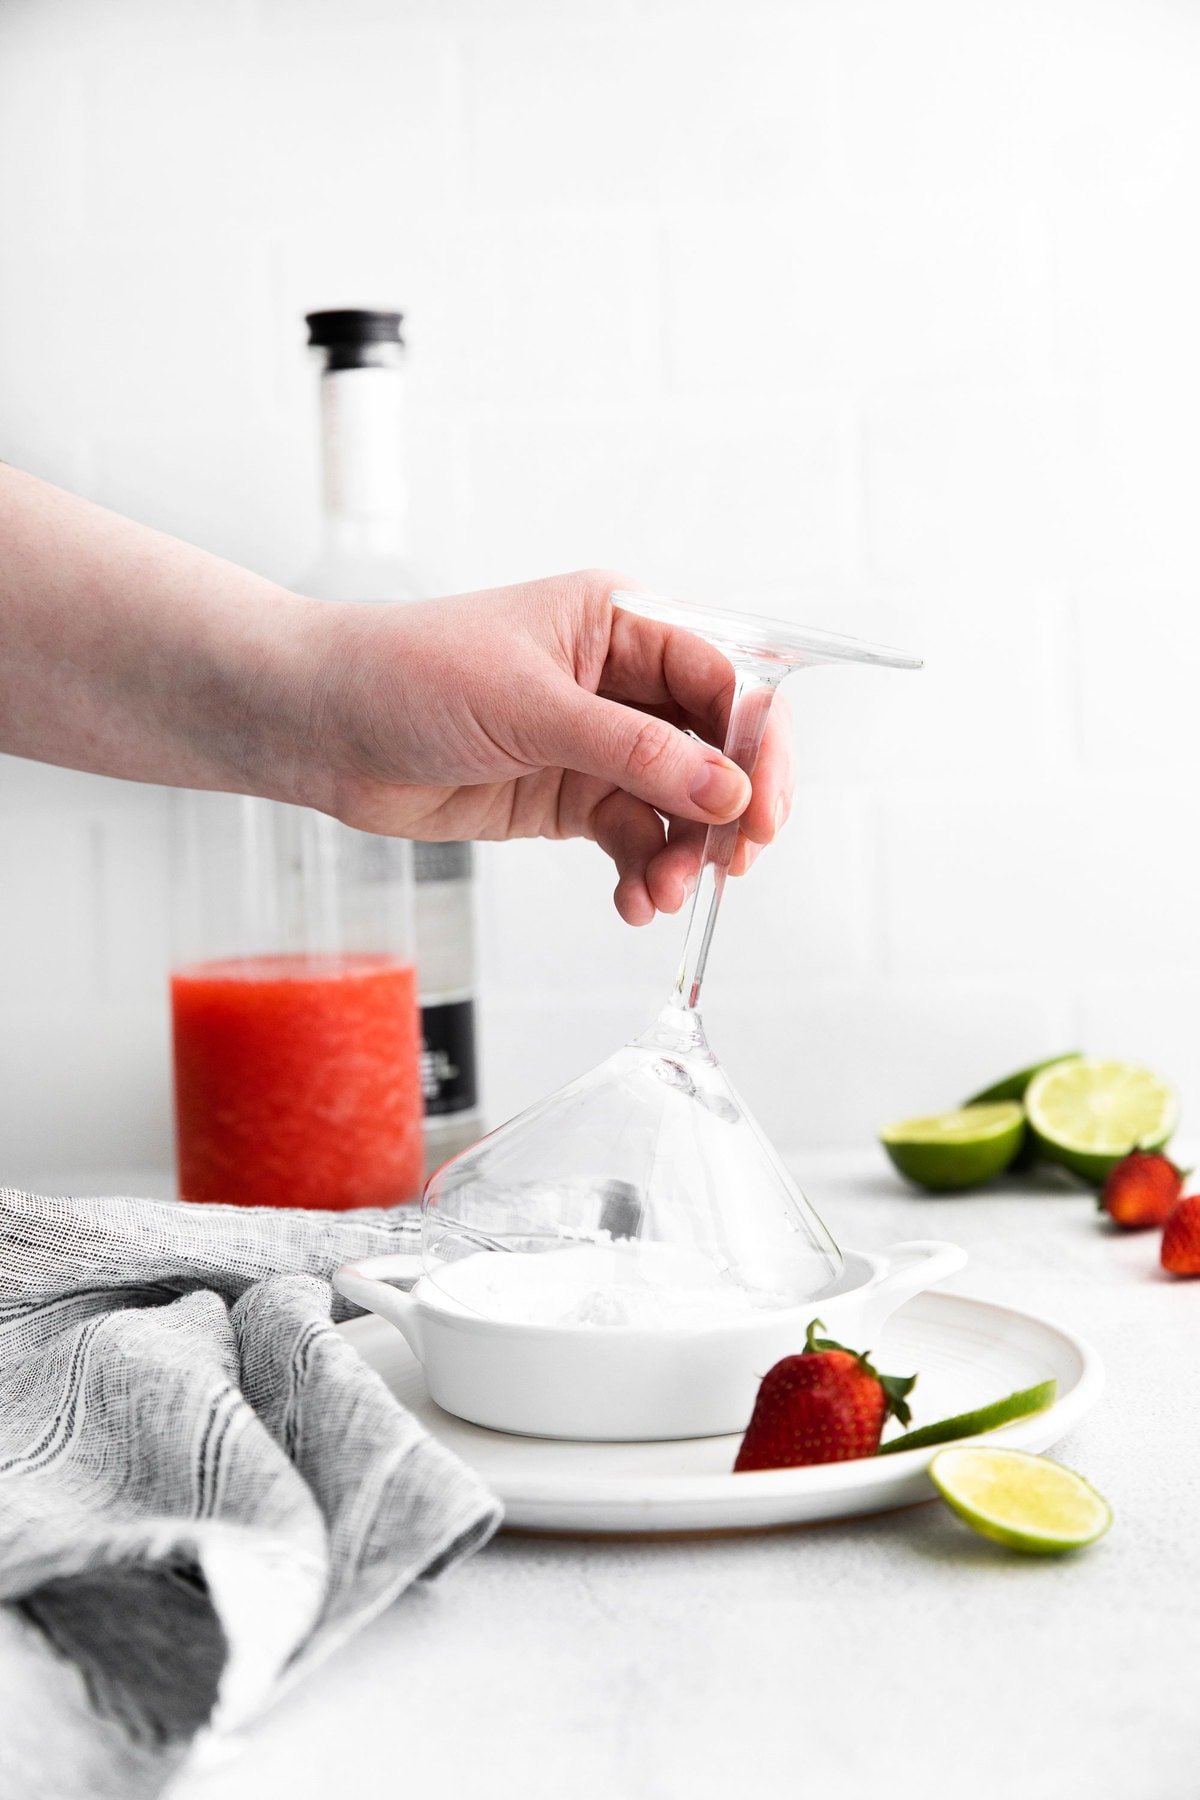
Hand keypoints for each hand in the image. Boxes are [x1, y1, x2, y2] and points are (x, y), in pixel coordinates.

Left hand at [311, 570, 793, 923]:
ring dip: (683, 854)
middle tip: (734, 865)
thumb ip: (634, 751)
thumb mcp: (530, 708)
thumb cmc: (407, 676)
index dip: (754, 745)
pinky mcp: (567, 797)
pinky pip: (632, 838)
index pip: (723, 679)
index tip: (759, 811)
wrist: (319, 727)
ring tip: (663, 895)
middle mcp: (618, 680)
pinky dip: (643, 873)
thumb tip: (726, 793)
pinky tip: (633, 903)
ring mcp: (595, 743)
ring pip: (676, 803)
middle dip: (730, 809)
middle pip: (714, 747)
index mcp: (620, 623)